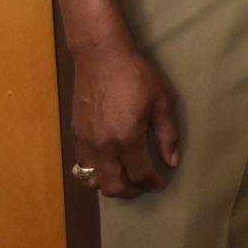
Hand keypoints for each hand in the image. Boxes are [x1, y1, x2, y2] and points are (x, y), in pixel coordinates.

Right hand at [69, 40, 179, 197]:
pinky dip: (96, 172)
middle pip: (114, 187)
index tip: (161, 182)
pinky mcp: (76, 135)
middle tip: (145, 184)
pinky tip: (110, 162)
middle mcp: (103, 146)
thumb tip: (171, 161)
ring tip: (127, 176)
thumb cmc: (136, 75)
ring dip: (112, 184)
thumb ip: (167, 134)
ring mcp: (86, 142)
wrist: (101, 57)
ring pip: (93, 181)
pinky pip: (82, 166)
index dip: (153, 183)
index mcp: (127, 138)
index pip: (140, 175)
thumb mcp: (162, 101)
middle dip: (132, 191)